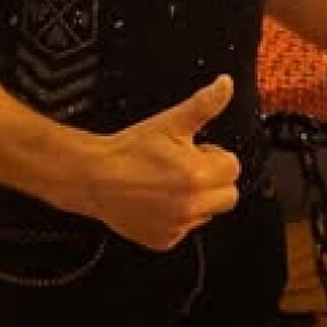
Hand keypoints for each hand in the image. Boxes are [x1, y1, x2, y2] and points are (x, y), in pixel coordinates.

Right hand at [83, 75, 241, 251]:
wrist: (93, 177)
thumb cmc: (129, 151)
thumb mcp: (170, 122)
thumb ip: (204, 104)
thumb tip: (225, 85)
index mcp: (197, 175)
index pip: (233, 167)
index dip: (214, 156)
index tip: (195, 152)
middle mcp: (191, 206)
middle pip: (228, 195)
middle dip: (213, 180)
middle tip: (185, 168)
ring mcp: (178, 227)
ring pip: (208, 212)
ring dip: (196, 200)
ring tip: (168, 183)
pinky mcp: (164, 241)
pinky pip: (186, 229)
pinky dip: (177, 217)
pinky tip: (158, 201)